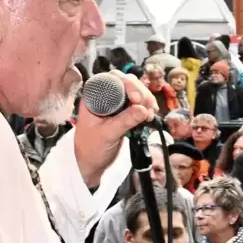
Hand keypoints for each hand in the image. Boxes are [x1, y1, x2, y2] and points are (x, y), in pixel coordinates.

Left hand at [74, 71, 156, 186]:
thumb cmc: (91, 148)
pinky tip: (151, 115)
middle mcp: (105, 97)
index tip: (136, 99)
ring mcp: (116, 104)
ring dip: (146, 99)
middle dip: (140, 92)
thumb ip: (124, 121)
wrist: (91, 164)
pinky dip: (147, 107)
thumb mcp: (107, 134)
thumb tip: (143, 109)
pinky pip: (139, 104)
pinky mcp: (125, 113)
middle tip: (147, 107)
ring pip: (135, 92)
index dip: (127, 85)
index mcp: (94, 97)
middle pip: (126, 82)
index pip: (112, 79)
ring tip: (150, 113)